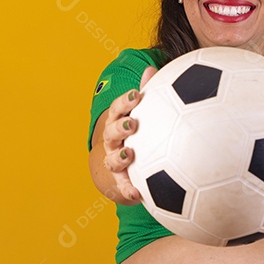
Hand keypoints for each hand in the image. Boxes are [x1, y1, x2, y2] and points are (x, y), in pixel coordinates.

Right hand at [99, 66, 156, 204]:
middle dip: (119, 127)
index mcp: (119, 122)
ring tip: (130, 155)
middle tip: (131, 124)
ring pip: (112, 159)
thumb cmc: (139, 133)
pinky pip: (124, 187)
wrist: (126, 165)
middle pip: (111, 132)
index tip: (136, 95)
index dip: (125, 102)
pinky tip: (139, 195)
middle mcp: (113, 141)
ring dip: (120, 158)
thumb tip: (152, 68)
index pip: (118, 109)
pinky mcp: (121, 180)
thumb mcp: (143, 113)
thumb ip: (150, 93)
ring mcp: (115, 160)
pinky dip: (128, 190)